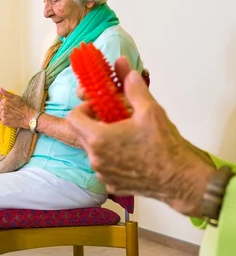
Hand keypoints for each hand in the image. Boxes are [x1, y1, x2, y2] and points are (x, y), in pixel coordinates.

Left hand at [0, 88, 32, 128]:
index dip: (0, 101)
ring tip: (10, 113)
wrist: (27, 117)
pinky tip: (10, 117)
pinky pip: (1, 119)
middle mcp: (2, 108)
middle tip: (9, 109)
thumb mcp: (16, 97)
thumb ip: (6, 93)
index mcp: (4, 101)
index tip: (4, 102)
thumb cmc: (22, 106)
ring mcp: (2, 115)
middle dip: (0, 107)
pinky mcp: (4, 121)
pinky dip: (4, 118)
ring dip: (2, 113)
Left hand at [68, 56, 214, 216]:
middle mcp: (95, 158)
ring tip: (124, 135)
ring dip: (102, 140)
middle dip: (93, 123)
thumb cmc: (165, 147)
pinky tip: (130, 153)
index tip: (98, 107)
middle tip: (112, 118)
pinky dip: (111, 158)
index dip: (84, 109)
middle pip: (80, 133)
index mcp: (98, 138)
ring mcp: (102, 173)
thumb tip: (126, 70)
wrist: (182, 179)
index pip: (73, 118)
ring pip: (92, 151)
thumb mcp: (150, 110)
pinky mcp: (111, 185)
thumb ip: (133, 88)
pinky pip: (103, 167)